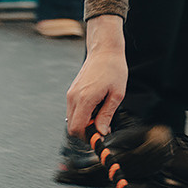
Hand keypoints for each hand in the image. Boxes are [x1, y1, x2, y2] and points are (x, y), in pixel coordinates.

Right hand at [66, 15, 126, 136]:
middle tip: (103, 125)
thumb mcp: (116, 94)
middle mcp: (73, 98)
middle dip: (86, 131)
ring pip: (72, 119)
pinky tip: (96, 106)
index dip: (87, 136)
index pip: (77, 128)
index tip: (101, 135)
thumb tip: (101, 132)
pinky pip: (74, 110)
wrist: (105, 51)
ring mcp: (70, 94)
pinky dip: (83, 114)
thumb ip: (106, 115)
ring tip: (101, 113)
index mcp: (84, 99)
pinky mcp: (71, 92)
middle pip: (72, 126)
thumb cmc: (114, 70)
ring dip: (85, 122)